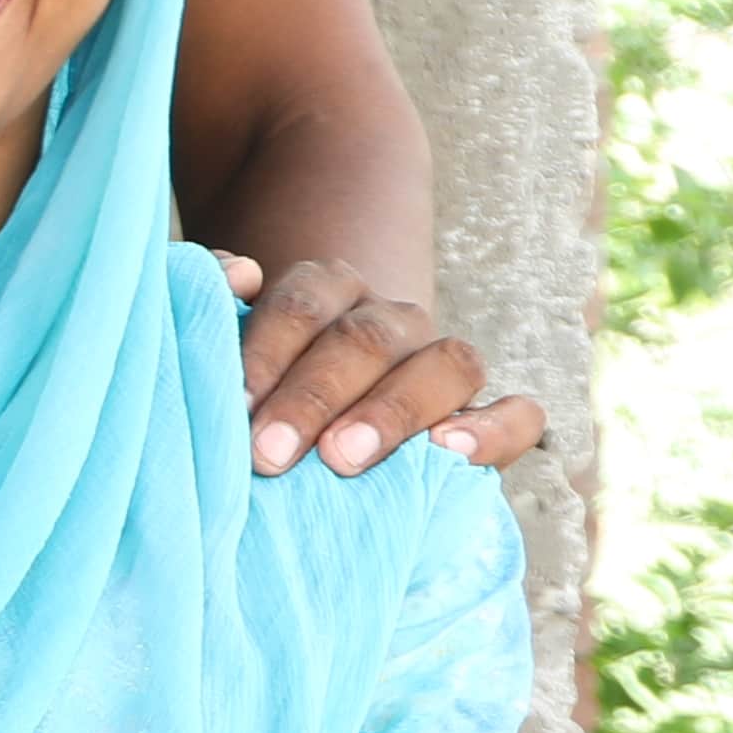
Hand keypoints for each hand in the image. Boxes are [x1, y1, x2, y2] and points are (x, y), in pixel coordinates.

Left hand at [220, 251, 545, 476]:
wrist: (313, 448)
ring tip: (343, 458)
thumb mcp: (222, 356)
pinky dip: (491, 430)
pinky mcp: (488, 418)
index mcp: (326, 296)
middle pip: (365, 339)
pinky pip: (518, 414)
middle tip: (268, 454)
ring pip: (447, 363)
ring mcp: (442, 365)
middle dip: (313, 396)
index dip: (267, 347)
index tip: (236, 403)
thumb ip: (214, 311)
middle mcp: (390, 322)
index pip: (304, 301)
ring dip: (391, 410)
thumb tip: (236, 274)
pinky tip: (449, 452)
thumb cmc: (253, 405)